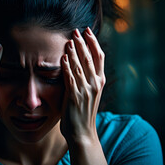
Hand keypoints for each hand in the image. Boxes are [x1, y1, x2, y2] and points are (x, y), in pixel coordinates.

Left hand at [60, 27, 105, 143]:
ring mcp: (86, 90)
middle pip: (90, 57)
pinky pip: (71, 78)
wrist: (82, 133)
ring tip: (69, 40)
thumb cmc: (83, 113)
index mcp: (100, 81)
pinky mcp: (75, 97)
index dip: (93, 42)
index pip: (99, 56)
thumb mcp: (90, 93)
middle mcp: (95, 84)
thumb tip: (81, 63)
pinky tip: (63, 57)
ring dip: (74, 51)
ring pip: (80, 65)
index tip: (87, 31)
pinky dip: (67, 66)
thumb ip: (88, 78)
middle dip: (82, 42)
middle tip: (76, 31)